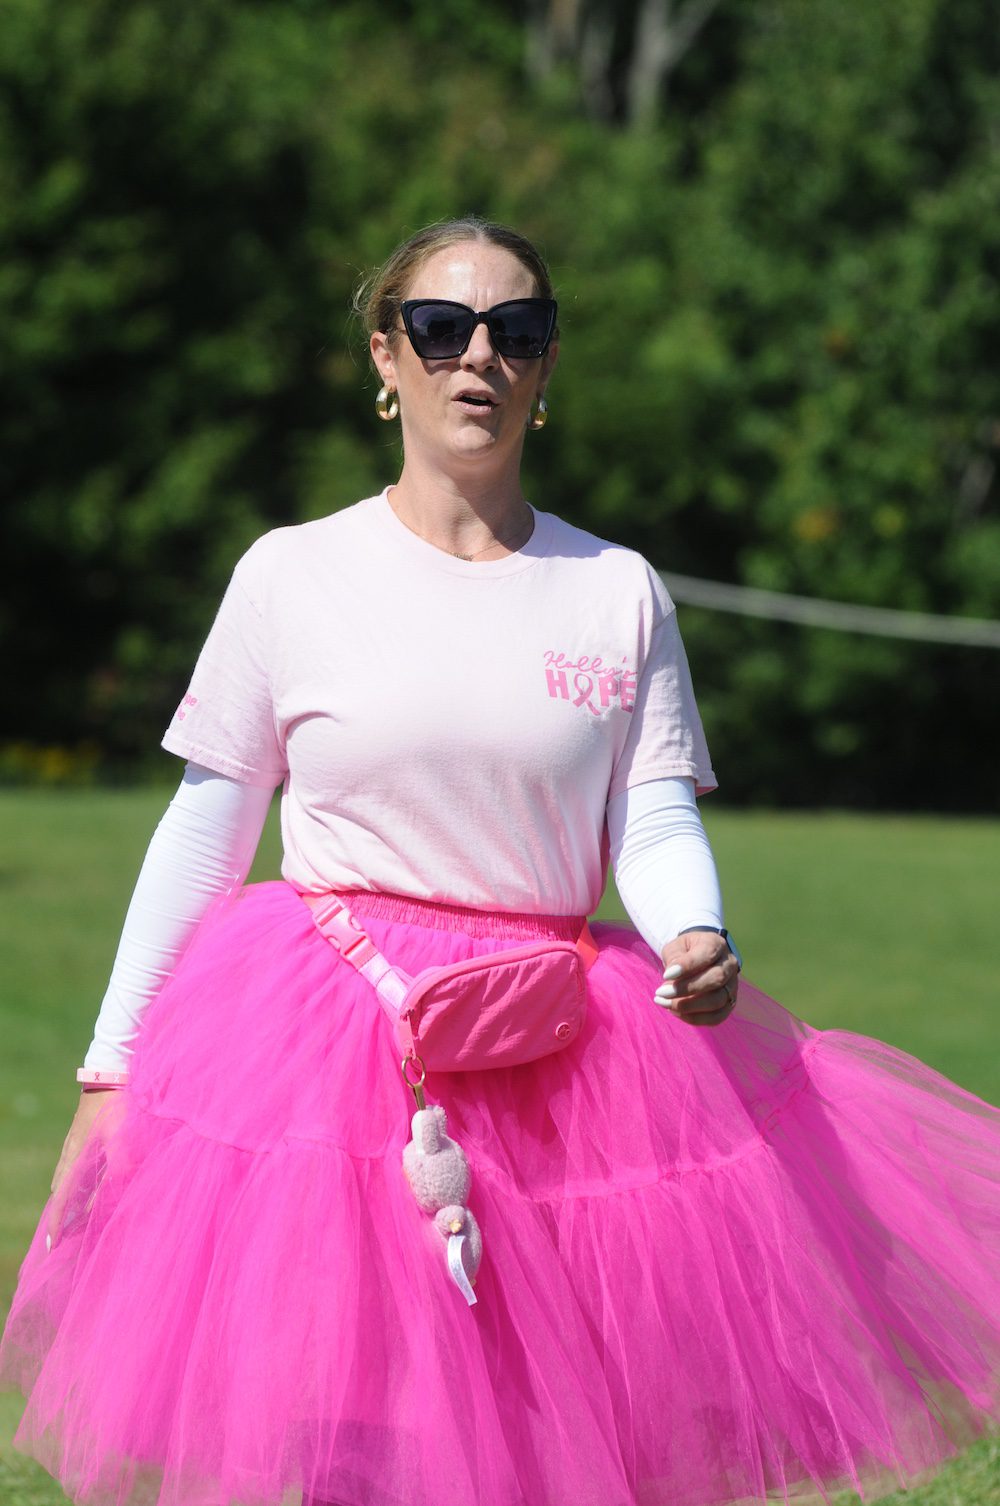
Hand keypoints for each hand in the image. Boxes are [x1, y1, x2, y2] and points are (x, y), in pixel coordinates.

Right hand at [47, 1089, 119, 1248]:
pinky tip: (77, 1180)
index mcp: (76, 1159)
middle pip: (59, 1190)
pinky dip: (70, 1180)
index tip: (51, 1245)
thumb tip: (108, 1198)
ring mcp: (74, 1142)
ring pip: (64, 1177)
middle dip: (59, 1213)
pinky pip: (70, 1164)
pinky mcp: (81, 1133)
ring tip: (68, 1214)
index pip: (61, 1198)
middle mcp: (70, 1153)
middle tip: (59, 1235)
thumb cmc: (117, 1107)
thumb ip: (117, 1169)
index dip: (57, 1222)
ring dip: (65, 1197)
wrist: (110, 1073)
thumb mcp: (121, 1139)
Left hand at [655, 930, 738, 1026]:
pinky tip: (676, 1012)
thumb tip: (671, 977)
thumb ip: (674, 958)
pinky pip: (717, 1017)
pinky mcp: (729, 1004)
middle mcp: (729, 965)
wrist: (697, 958)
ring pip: (717, 1001)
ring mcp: (732, 986)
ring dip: (689, 1006)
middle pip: (716, 979)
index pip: (707, 955)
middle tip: (662, 993)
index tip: (666, 975)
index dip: (687, 966)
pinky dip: (695, 1018)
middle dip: (686, 989)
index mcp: (716, 944)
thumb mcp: (676, 947)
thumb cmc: (684, 951)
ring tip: (665, 1003)